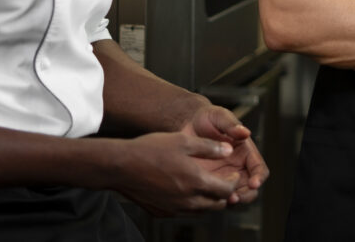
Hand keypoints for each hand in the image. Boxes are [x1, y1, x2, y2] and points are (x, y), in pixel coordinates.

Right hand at [114, 131, 244, 216]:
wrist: (121, 166)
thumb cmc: (151, 150)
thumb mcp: (183, 141)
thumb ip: (209, 147)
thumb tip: (228, 150)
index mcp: (195, 182)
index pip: (226, 190)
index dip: (233, 182)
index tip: (233, 173)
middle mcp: (187, 200)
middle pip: (216, 204)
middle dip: (224, 193)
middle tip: (224, 180)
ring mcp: (174, 209)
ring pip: (201, 211)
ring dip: (209, 200)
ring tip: (207, 185)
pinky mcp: (162, 212)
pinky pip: (185, 212)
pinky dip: (192, 204)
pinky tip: (187, 190)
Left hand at [181, 104, 268, 204]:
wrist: (187, 125)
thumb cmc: (206, 118)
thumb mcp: (219, 116)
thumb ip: (231, 124)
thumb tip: (245, 132)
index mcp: (246, 151)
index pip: (259, 168)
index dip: (259, 177)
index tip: (254, 183)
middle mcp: (238, 166)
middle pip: (251, 188)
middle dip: (246, 194)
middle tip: (236, 196)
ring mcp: (225, 176)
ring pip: (236, 195)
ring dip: (233, 199)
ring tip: (223, 199)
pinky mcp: (211, 182)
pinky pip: (218, 196)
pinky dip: (217, 200)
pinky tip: (209, 198)